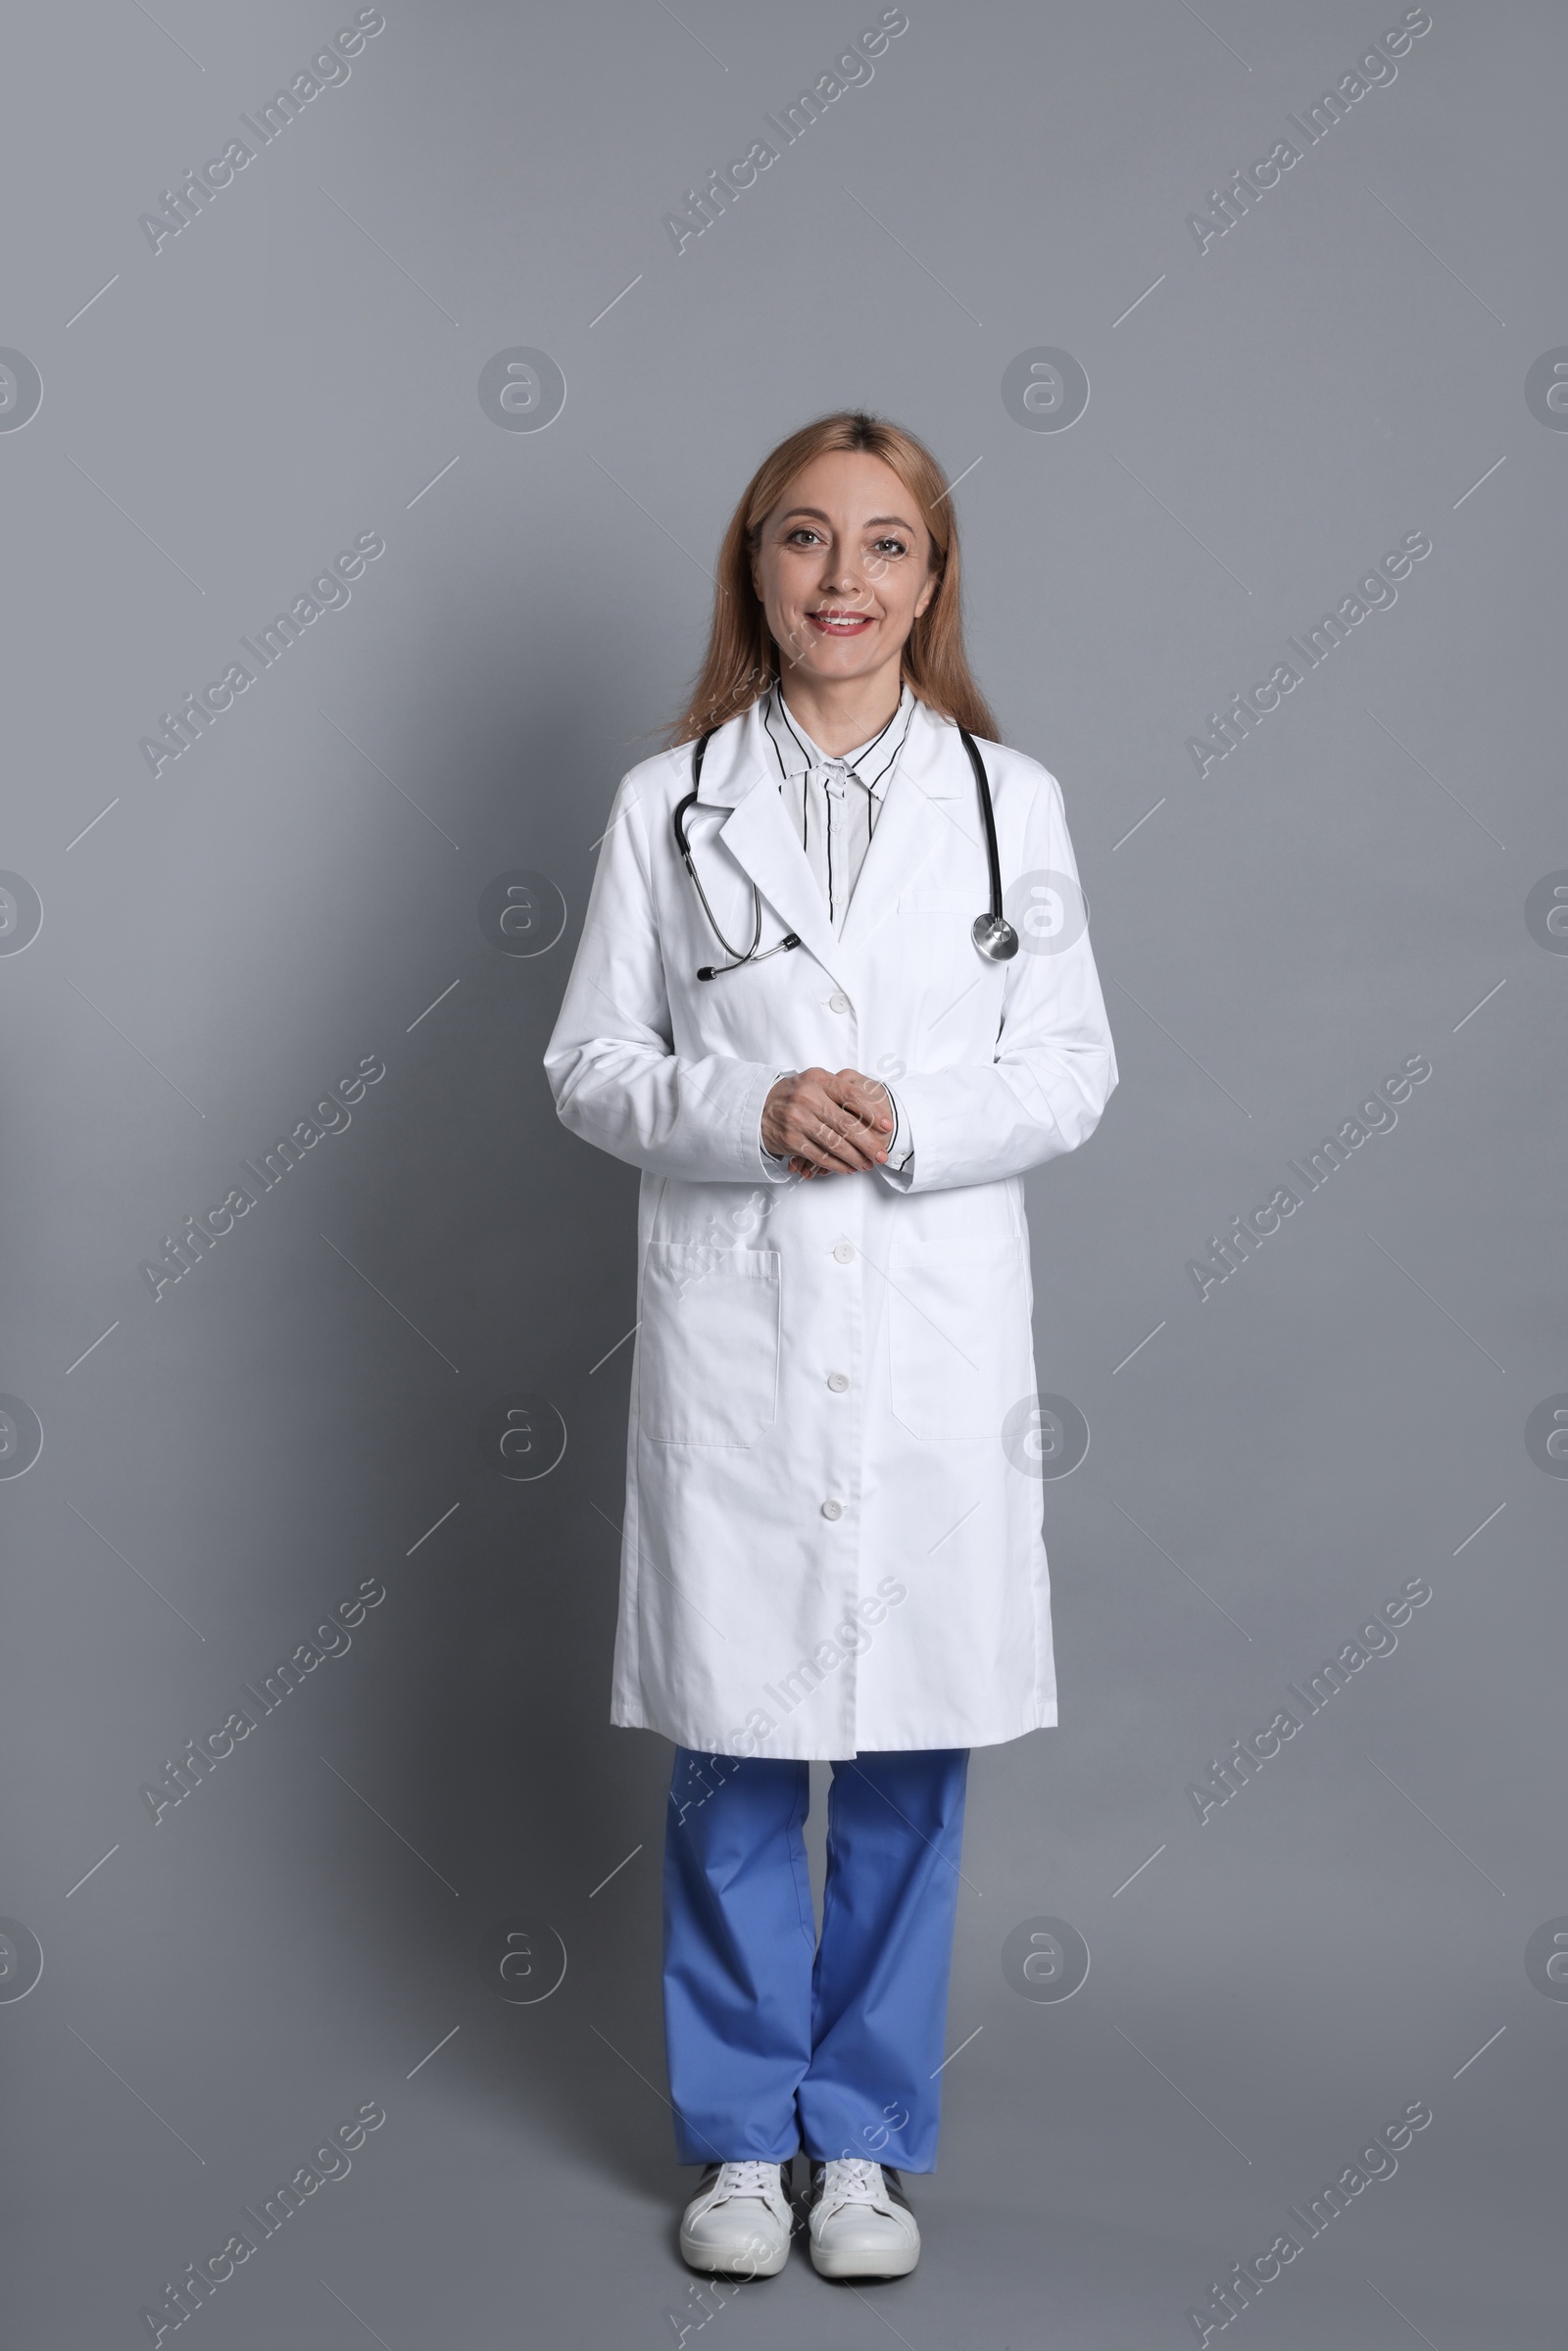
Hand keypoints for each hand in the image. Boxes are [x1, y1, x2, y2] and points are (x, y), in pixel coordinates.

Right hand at [762, 1067, 893, 1176]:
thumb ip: (841, 1090)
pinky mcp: (791, 1139)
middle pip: (847, 1124)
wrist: (758, 1107)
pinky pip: (820, 1156)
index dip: (873, 1112)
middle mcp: (808, 1098)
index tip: (888, 1126)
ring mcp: (798, 1119)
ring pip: (835, 1143)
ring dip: (855, 1158)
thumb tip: (876, 1107)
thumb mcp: (815, 1082)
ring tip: (868, 1164)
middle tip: (882, 1154)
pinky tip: (849, 1168)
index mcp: (819, 1080)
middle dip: (868, 1143)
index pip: (852, 1096)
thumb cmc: (795, 1094)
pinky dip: (837, 1165)